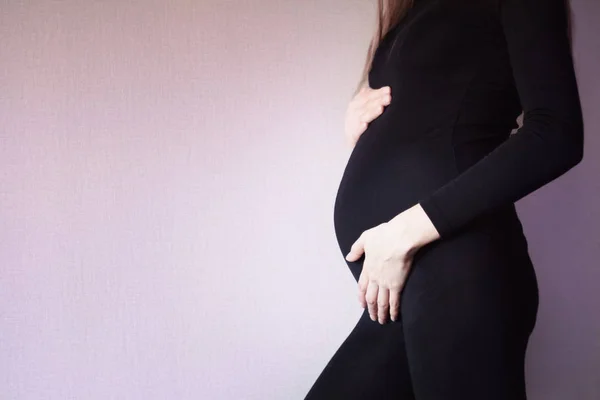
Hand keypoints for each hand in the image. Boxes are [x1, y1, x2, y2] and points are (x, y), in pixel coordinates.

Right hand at [344, 84, 391, 146]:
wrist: (354, 144)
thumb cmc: (362, 125)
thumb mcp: (366, 111)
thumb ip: (371, 100)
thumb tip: (383, 88)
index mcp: (355, 105)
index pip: (366, 96)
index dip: (377, 92)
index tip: (388, 90)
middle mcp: (352, 113)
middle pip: (365, 105)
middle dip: (377, 100)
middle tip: (389, 98)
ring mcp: (351, 125)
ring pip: (362, 117)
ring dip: (371, 112)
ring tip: (381, 108)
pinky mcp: (351, 138)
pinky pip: (355, 132)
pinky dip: (359, 128)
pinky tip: (365, 125)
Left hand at [345, 204, 440, 323]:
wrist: (400, 238)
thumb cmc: (384, 235)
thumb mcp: (365, 238)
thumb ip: (356, 249)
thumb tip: (349, 257)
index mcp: (367, 267)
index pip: (362, 286)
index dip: (361, 297)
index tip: (362, 304)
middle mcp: (375, 278)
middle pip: (371, 298)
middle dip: (371, 309)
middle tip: (372, 318)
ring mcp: (386, 283)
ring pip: (381, 302)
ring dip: (380, 313)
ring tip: (381, 321)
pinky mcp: (397, 285)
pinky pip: (394, 301)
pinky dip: (393, 311)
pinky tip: (394, 317)